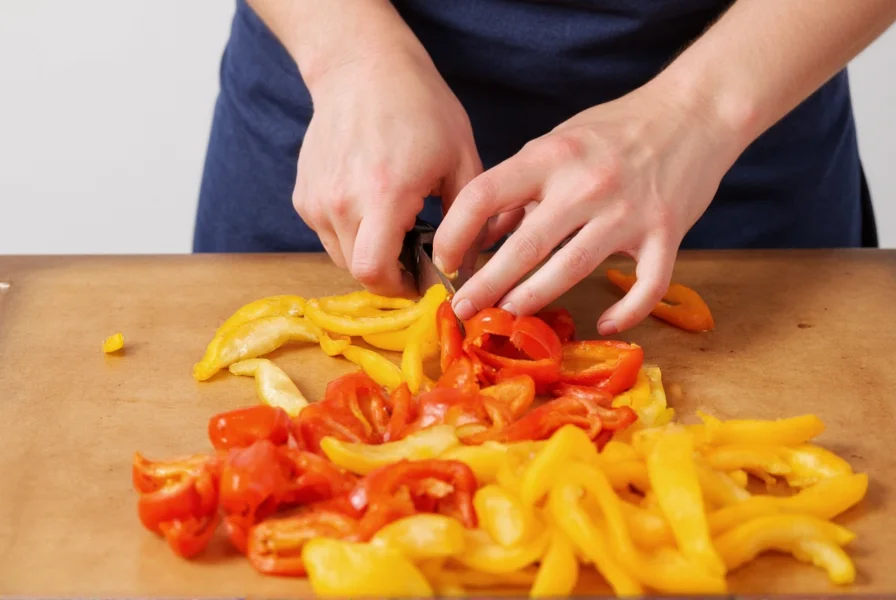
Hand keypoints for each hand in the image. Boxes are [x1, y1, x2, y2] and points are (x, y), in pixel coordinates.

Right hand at [294, 48, 481, 295]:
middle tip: (414, 256)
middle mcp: (341, 201)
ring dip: (368, 253)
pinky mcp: (304, 194)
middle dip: (389, 273)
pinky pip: (327, 233)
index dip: (400, 288)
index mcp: (384, 194)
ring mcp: (316, 198)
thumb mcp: (462, 159)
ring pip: (340, 255)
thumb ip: (468, 221)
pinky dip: (350, 233)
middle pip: (357, 271)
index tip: (422, 279)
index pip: (375, 272)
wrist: (363, 67)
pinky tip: (372, 205)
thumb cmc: (421, 108)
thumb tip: (465, 267)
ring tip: (395, 225)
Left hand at [433, 83, 741, 334]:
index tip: (445, 260)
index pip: (485, 195)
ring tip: (509, 321)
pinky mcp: (667, 232)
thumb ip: (520, 188)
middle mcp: (586, 184)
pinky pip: (646, 285)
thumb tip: (481, 239)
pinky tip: (604, 323)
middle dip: (486, 285)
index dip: (455, 232)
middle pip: (524, 245)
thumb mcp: (558, 142)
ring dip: (535, 300)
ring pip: (573, 269)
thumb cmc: (616, 129)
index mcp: (552, 155)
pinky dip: (626, 310)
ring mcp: (629, 211)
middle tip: (463, 311)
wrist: (694, 111)